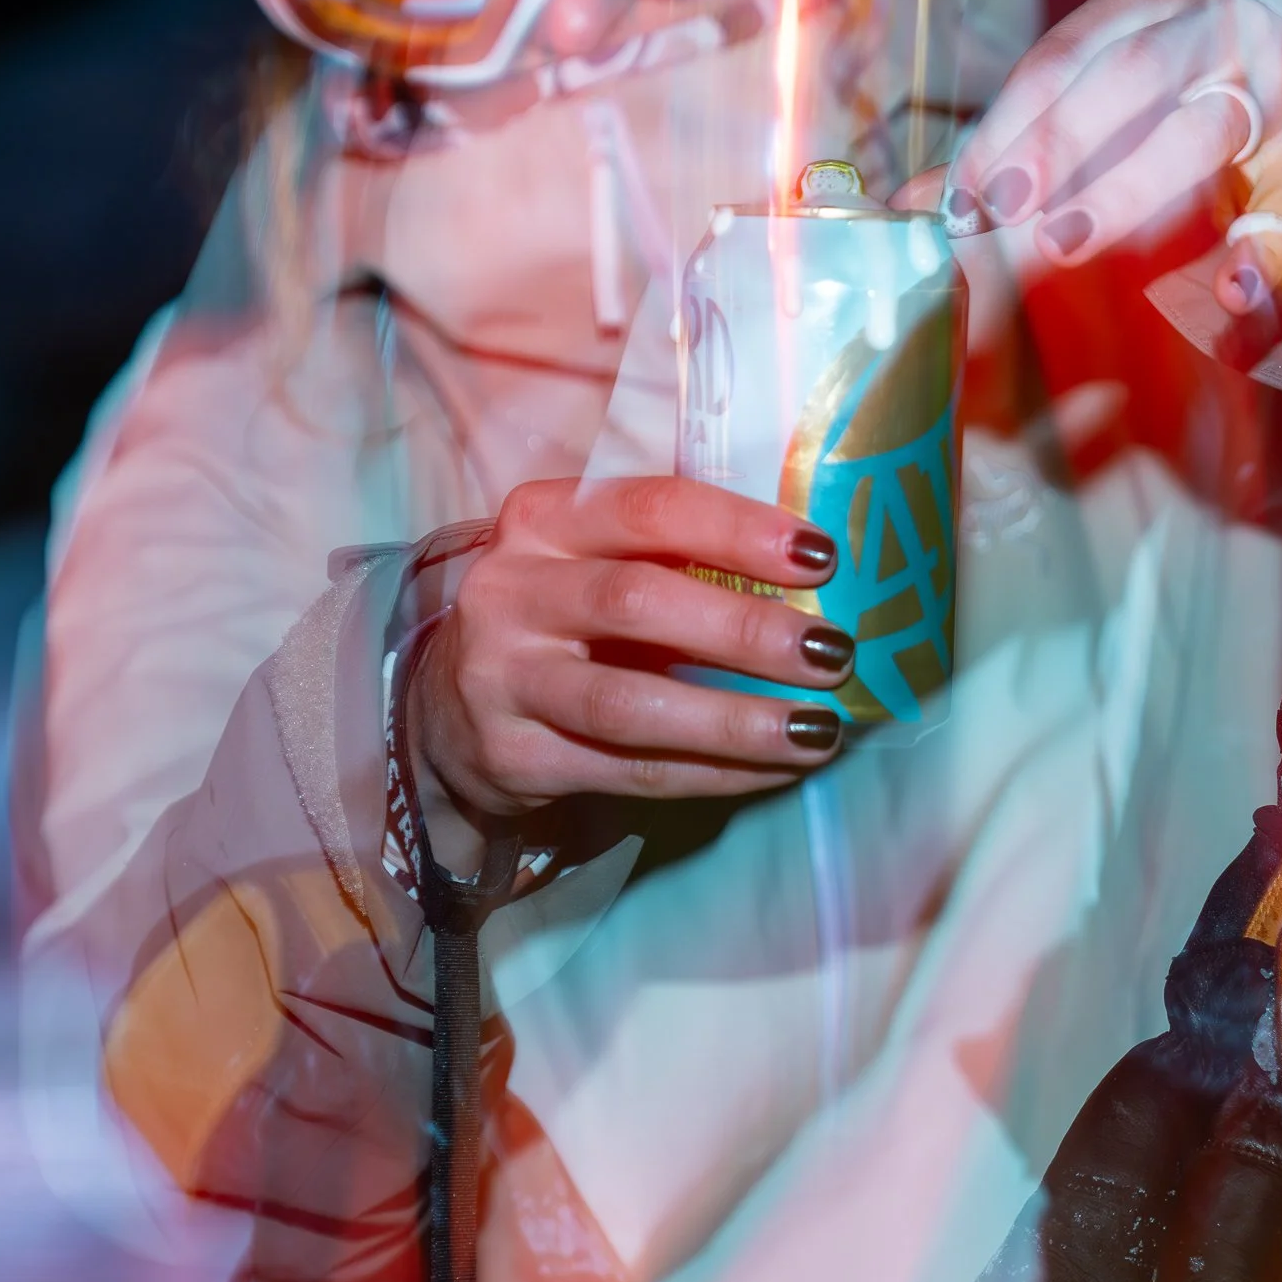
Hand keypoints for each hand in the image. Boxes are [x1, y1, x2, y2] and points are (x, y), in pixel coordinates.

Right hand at [407, 476, 852, 867]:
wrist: (449, 705)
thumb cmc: (562, 616)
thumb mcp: (595, 560)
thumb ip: (678, 555)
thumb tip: (816, 578)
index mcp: (544, 519)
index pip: (650, 508)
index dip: (739, 530)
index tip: (821, 558)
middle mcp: (511, 590)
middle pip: (637, 601)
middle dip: (745, 630)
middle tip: (831, 653)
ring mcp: (502, 679)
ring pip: (629, 704)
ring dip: (734, 719)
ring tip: (816, 730)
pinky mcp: (513, 758)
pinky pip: (629, 770)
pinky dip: (712, 773)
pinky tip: (773, 769)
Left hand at [900, 0, 1281, 319]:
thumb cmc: (1189, 87)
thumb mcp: (1111, 86)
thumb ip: (1021, 137)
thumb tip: (912, 201)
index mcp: (1151, 0)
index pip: (1063, 56)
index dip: (1005, 124)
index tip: (961, 191)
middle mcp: (1219, 25)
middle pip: (1128, 76)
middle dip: (1057, 144)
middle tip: (1002, 205)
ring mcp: (1280, 87)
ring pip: (1199, 131)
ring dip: (1124, 191)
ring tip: (1060, 243)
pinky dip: (1260, 250)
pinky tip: (1225, 294)